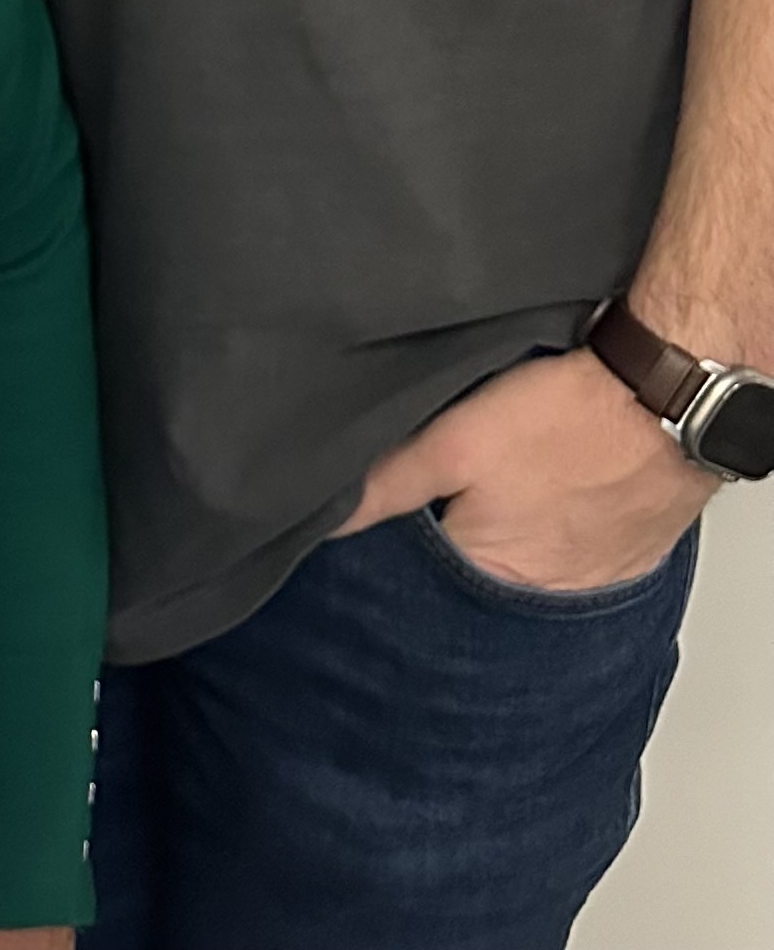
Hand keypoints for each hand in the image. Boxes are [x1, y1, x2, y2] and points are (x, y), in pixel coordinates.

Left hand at [334, 348, 714, 588]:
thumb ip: (388, 483)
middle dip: (444, 540)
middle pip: (470, 573)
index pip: (420, 580)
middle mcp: (545, 593)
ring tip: (491, 485)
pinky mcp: (620, 549)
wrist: (665, 399)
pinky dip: (545, 525)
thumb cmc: (567, 419)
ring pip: (519, 560)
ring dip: (497, 531)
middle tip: (441, 491)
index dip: (393, 547)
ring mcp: (590, 575)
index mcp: (495, 576)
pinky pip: (566, 548)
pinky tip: (537, 489)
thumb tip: (326, 517)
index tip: (378, 521)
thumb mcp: (454, 443)